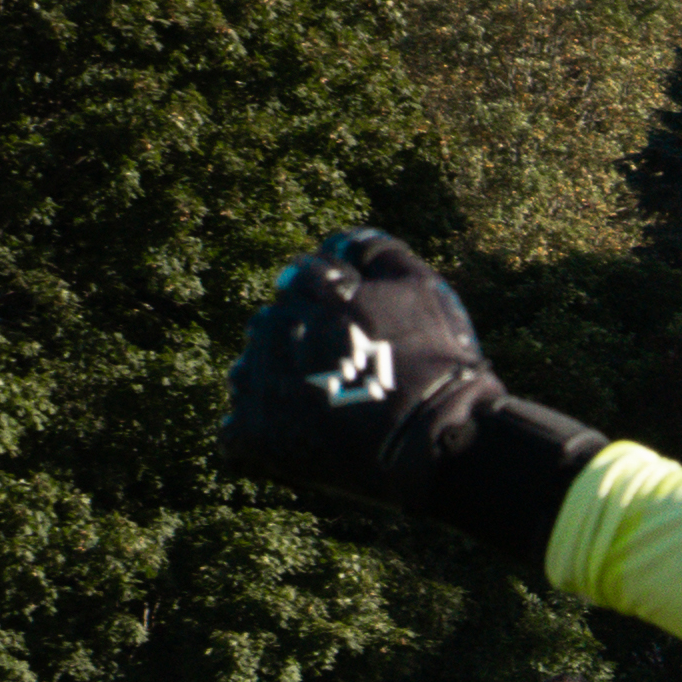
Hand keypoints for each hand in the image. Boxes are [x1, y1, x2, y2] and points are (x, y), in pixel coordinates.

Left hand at [216, 232, 603, 564]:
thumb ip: (378, 253)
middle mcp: (274, 330)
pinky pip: (239, 429)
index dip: (330, 306)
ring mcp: (260, 383)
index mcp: (307, 291)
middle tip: (345, 372)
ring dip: (278, 384)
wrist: (443, 437)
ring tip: (326, 408)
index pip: (298, 281)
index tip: (357, 332)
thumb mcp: (424, 289)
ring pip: (251, 373)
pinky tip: (304, 438)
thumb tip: (340, 243)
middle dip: (299, 343)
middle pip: (270, 326)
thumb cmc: (438, 361)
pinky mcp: (256, 434)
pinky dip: (265, 431)